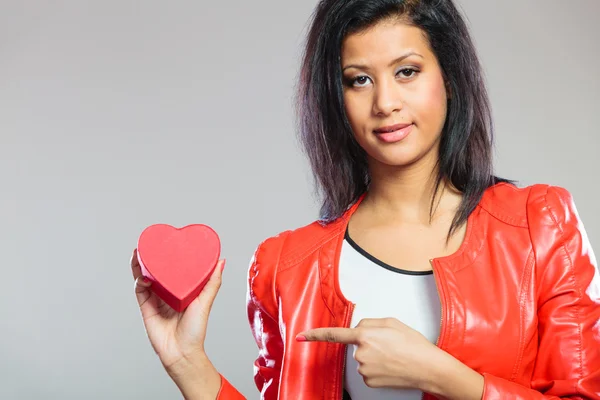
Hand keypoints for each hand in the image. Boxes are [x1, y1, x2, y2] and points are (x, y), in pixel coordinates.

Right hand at [131, 248, 222, 397]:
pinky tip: (143, 275)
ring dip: (140, 265)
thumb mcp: (205, 301)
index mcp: (181, 289)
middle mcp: (167, 292)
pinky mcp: (146, 308)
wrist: (181, 352)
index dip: (167, 255)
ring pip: (145, 277)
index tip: (166, 241)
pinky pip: (140, 291)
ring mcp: (155, 299)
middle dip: (149, 257)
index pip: (172, 268)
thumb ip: (212, 282)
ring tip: (139, 253)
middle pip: (156, 270)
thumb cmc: (195, 330)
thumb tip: (222, 260)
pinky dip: (140, 281)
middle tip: (147, 243)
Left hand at [297, 317, 442, 390]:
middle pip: (357, 344)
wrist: (428, 368)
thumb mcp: (392, 322)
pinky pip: (367, 371)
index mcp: (365, 334)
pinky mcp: (369, 381)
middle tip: (389, 344)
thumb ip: (369, 322)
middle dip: (368, 342)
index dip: (314, 335)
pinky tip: (390, 366)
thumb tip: (359, 328)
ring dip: (374, 355)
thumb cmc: (413, 344)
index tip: (301, 336)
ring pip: (362, 358)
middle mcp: (361, 353)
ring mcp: (364, 369)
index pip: (334, 334)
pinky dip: (377, 368)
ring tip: (394, 355)